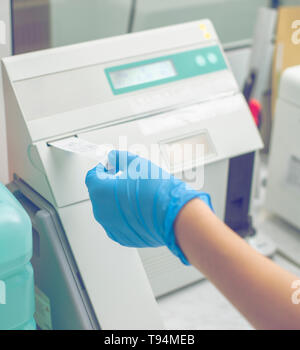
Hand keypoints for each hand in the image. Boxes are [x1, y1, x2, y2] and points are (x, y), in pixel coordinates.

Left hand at [85, 150, 212, 263]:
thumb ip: (119, 158)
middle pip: (99, 193)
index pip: (92, 175)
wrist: (173, 215)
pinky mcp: (122, 238)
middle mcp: (100, 211)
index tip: (110, 165)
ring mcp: (111, 227)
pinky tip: (139, 208)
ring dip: (116, 200)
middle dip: (110, 184)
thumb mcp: (136, 164)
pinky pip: (118, 223)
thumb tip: (113, 157)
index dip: (102, 168)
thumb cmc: (155, 191)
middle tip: (125, 178)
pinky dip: (124, 215)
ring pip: (108, 209)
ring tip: (136, 194)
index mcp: (100, 191)